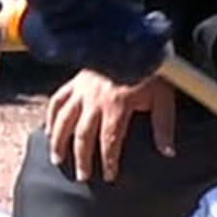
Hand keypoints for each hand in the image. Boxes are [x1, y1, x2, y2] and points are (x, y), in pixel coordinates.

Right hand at [46, 70, 175, 182]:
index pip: (109, 140)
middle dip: (82, 158)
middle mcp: (95, 98)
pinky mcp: (75, 80)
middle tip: (83, 176)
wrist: (136, 40)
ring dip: (59, 142)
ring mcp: (82, 89)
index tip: (110, 176)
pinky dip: (50, 116)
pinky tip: (48, 131)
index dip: (109, 160)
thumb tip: (168, 153)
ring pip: (64, 120)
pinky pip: (57, 100)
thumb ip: (164, 126)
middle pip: (83, 135)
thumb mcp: (163, 96)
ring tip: (57, 159)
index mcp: (117, 104)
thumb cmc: (152, 70)